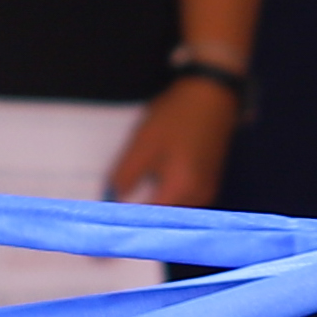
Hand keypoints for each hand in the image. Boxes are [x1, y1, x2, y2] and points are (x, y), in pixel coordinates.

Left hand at [103, 75, 241, 210]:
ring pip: (171, 212)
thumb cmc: (176, 116)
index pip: (147, 221)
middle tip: (112, 207)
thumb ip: (124, 177)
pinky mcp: (208, 184)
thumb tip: (109, 202)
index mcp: (181, 190)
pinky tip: (151, 186)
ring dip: (150, 208)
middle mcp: (198, 198)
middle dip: (137, 215)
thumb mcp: (143, 144)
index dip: (124, 222)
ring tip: (129, 196)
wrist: (211, 94)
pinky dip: (164, 199)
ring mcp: (206, 193)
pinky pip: (181, 201)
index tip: (105, 220)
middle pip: (161, 220)